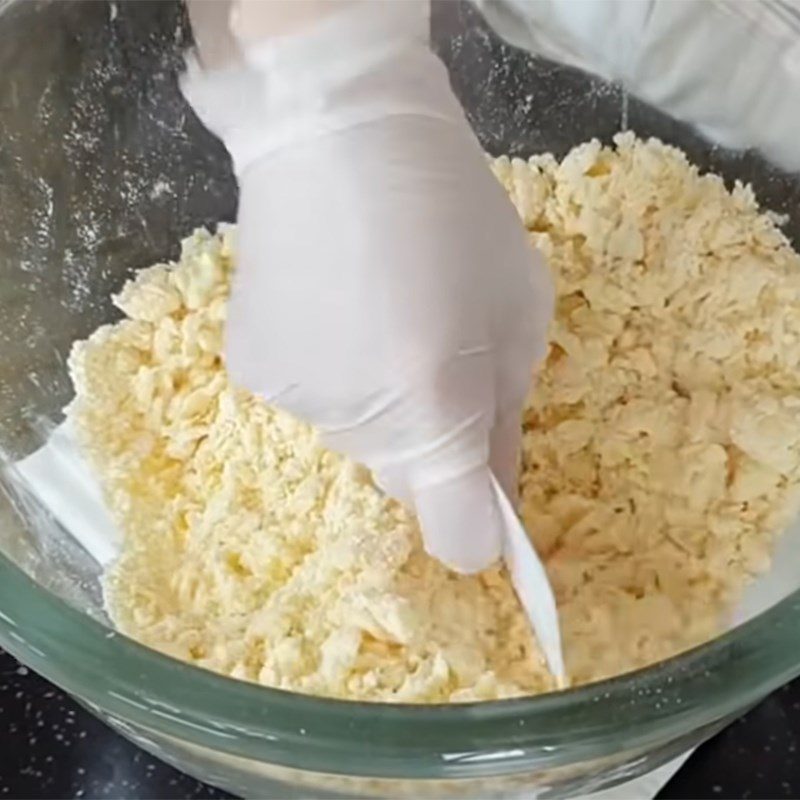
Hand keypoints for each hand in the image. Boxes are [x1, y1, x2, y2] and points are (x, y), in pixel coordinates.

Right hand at [182, 0, 553, 574]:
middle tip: (437, 361)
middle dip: (433, 447)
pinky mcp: (252, 376)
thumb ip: (507, 418)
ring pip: (359, 442)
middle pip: (408, 484)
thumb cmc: (454, 215)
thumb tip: (495, 496)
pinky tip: (329, 311)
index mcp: (438, 411)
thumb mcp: (518, 310)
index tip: (487, 501)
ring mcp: (298, 405)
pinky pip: (314, 404)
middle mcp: (360, 428)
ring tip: (377, 318)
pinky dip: (331, 377)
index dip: (480, 534)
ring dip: (380, 408)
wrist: (337, 135)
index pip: (459, 540)